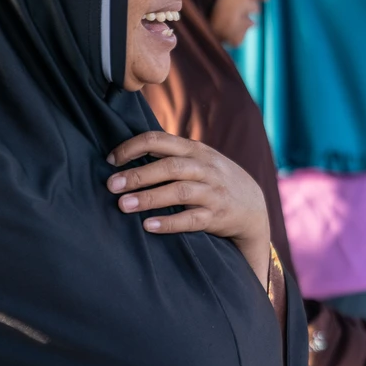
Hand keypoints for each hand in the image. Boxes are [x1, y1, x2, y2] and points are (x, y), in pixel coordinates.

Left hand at [107, 133, 270, 286]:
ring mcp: (213, 192)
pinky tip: (149, 226)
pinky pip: (192, 219)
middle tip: (111, 185)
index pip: (159, 139)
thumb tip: (128, 153)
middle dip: (137, 175)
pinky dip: (169, 222)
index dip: (132, 147)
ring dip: (149, 198)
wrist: (253, 206)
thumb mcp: (199, 160)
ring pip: (179, 191)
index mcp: (195, 150)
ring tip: (123, 205)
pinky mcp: (218, 216)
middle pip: (168, 167)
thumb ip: (171, 155)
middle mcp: (206, 168)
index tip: (111, 160)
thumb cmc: (215, 181)